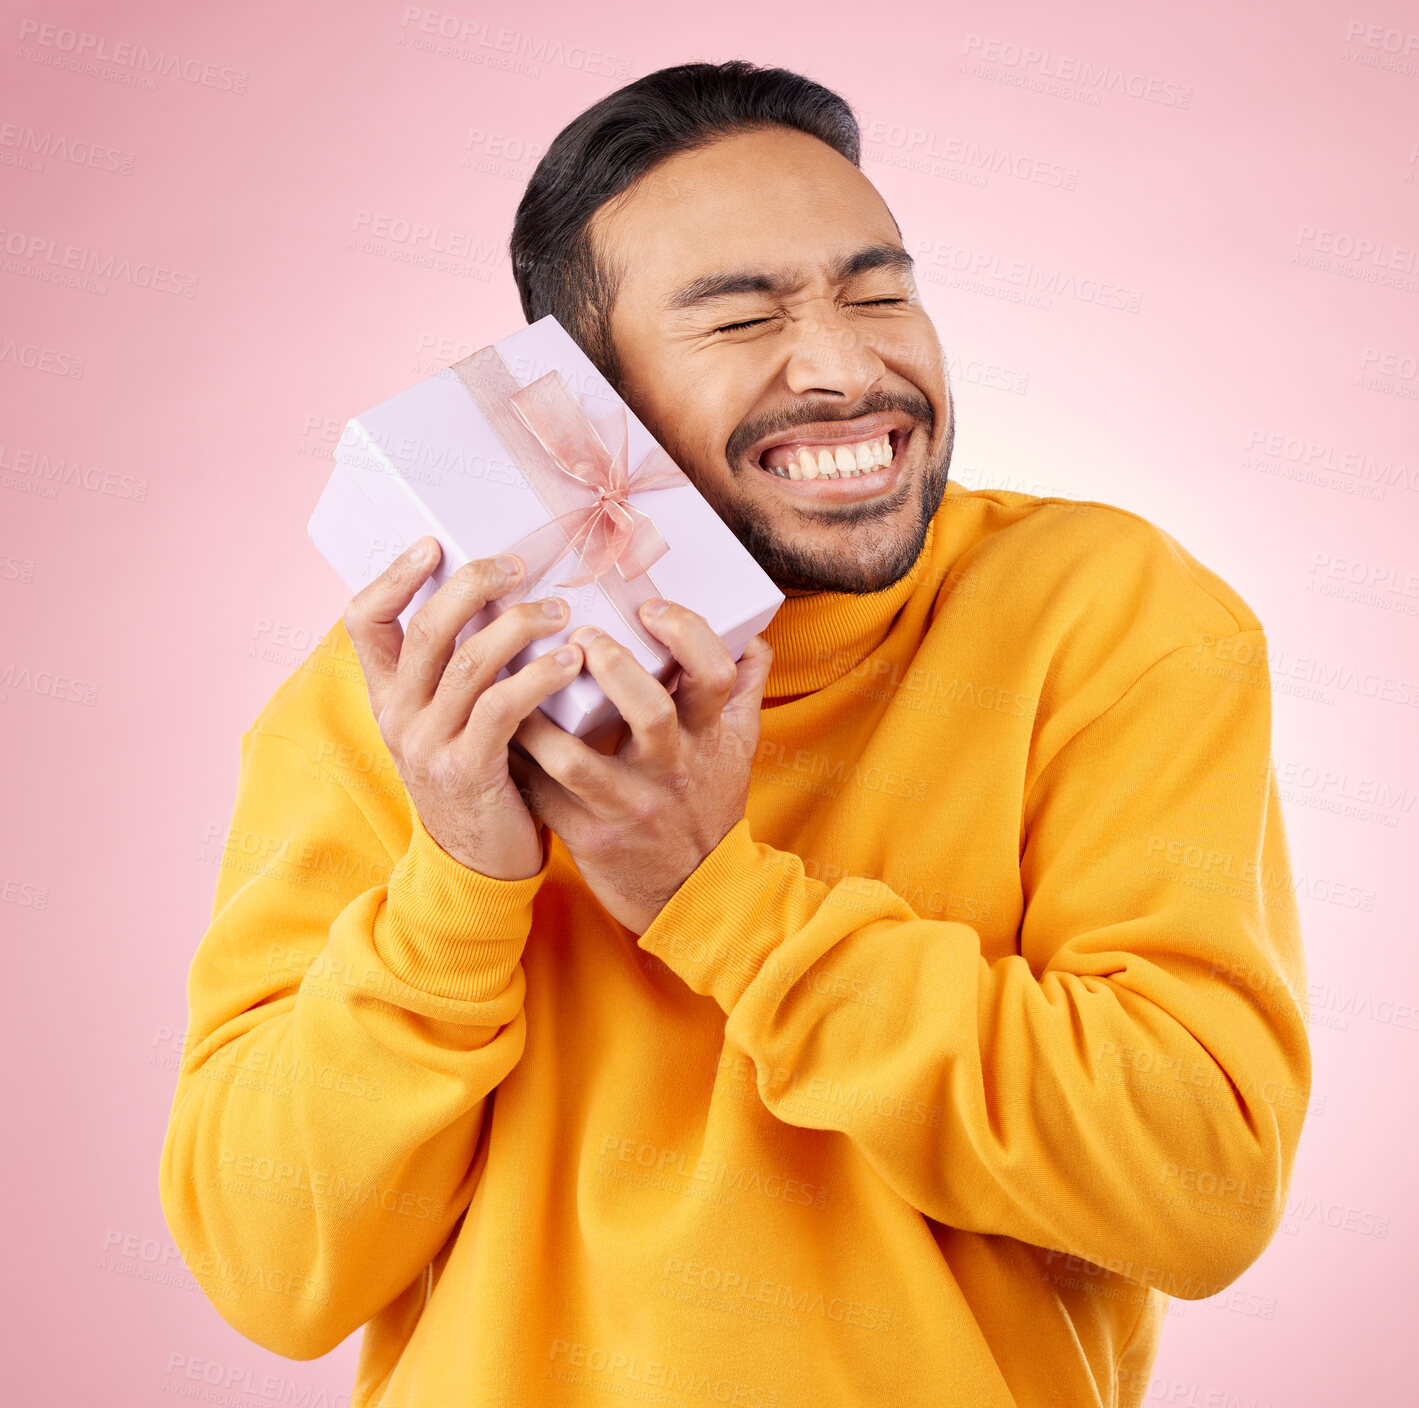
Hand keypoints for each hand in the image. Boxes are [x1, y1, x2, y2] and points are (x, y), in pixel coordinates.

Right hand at [342, 537, 584, 880]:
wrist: (478, 864)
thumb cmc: (478, 774)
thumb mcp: (450, 721)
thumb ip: (458, 671)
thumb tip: (498, 597)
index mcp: (388, 696)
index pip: (363, 621)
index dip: (393, 576)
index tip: (433, 544)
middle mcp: (398, 716)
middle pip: (426, 629)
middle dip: (473, 585)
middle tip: (518, 566)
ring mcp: (430, 745)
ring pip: (467, 662)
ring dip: (519, 625)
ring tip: (560, 611)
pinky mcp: (469, 771)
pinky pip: (502, 707)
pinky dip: (539, 675)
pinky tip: (570, 660)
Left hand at [506, 599, 773, 933]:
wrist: (693, 893)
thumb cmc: (708, 805)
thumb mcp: (738, 748)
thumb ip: (743, 689)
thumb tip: (751, 635)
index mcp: (708, 737)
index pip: (714, 675)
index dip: (686, 633)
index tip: (650, 607)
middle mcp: (671, 770)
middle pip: (650, 712)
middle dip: (612, 668)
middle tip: (580, 635)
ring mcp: (627, 805)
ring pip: (575, 761)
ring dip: (539, 718)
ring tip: (516, 679)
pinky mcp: (589, 835)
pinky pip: (542, 795)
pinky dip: (517, 761)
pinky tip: (495, 730)